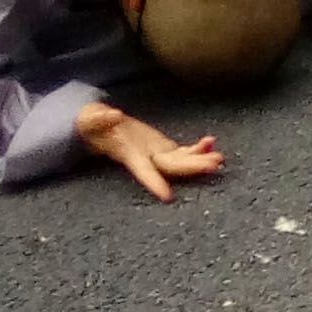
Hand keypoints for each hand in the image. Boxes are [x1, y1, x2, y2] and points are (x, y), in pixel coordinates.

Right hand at [76, 101, 223, 202]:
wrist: (100, 129)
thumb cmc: (93, 125)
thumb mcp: (92, 120)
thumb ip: (100, 119)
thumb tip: (113, 114)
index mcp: (128, 155)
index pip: (143, 171)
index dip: (154, 183)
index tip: (168, 197)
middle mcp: (146, 159)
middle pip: (172, 167)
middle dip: (193, 167)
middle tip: (214, 165)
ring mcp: (157, 156)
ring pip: (182, 163)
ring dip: (201, 161)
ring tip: (219, 158)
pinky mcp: (164, 150)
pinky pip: (184, 152)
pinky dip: (199, 149)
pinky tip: (212, 143)